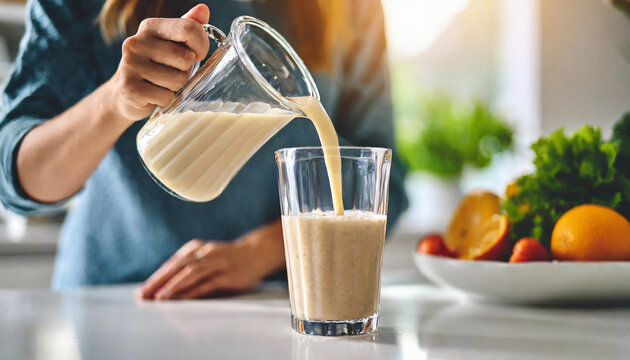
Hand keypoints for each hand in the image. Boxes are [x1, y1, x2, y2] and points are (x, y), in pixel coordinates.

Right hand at [106, 4, 210, 121]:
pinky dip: (166, 100)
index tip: (197, 55)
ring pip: (178, 80)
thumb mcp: (171, 43)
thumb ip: (188, 26)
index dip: (201, 45)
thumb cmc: (156, 66)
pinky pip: (167, 97)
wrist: (125, 93)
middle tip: (172, 72)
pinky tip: (154, 95)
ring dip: (176, 87)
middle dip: (186, 71)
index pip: (189, 29)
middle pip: (186, 58)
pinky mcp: (131, 88)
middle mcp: (137, 42)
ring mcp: (131, 65)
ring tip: (162, 83)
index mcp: (150, 27)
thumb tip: (204, 9)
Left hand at [138, 220, 285, 299]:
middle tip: (144, 295)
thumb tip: (163, 283)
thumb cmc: (227, 258)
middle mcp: (205, 253)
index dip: (156, 277)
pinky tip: (184, 298)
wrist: (257, 252)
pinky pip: (209, 283)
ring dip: (174, 285)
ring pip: (192, 273)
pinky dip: (195, 290)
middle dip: (159, 282)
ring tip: (160, 297)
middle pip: (178, 267)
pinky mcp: (229, 275)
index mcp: (196, 248)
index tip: (142, 291)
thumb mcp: (206, 256)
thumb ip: (188, 266)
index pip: (172, 264)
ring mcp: (218, 263)